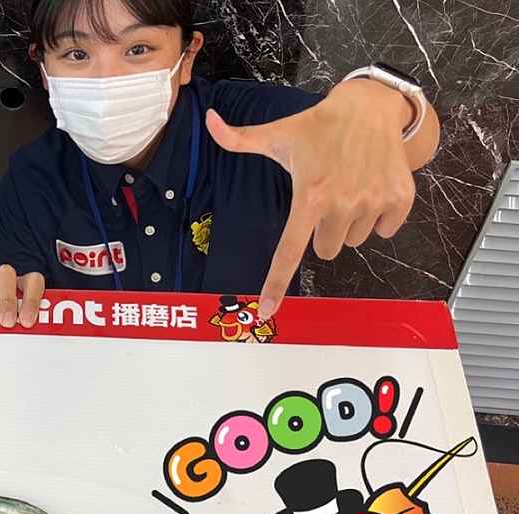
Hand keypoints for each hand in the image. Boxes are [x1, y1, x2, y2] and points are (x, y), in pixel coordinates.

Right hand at [0, 259, 45, 328]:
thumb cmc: (7, 328)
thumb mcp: (19, 329)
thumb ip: (24, 329)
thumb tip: (30, 340)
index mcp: (23, 285)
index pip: (32, 280)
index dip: (32, 298)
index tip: (27, 320)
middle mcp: (3, 279)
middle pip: (6, 273)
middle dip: (7, 299)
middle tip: (7, 322)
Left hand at [206, 79, 417, 317]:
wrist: (371, 106)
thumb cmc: (318, 126)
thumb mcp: (277, 133)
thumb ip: (238, 138)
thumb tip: (208, 121)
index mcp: (308, 196)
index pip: (289, 250)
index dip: (275, 282)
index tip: (266, 310)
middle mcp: (341, 204)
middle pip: (327, 250)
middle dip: (323, 230)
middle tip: (326, 198)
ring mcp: (373, 203)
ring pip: (354, 240)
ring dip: (350, 222)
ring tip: (349, 187)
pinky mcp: (400, 200)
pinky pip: (385, 231)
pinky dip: (379, 217)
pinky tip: (371, 188)